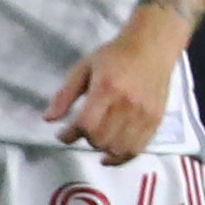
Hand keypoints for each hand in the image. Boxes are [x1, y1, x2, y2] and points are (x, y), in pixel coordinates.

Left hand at [47, 5, 184, 163]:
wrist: (151, 47)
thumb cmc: (114, 56)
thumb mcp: (83, 68)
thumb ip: (65, 95)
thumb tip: (49, 119)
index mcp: (106, 88)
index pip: (85, 124)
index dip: (69, 134)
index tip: (63, 134)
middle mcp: (126, 104)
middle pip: (101, 139)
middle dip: (86, 139)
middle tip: (83, 130)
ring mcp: (143, 114)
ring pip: (118, 148)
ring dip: (103, 149)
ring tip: (97, 140)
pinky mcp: (155, 120)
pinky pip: (137, 149)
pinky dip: (121, 157)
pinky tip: (110, 155)